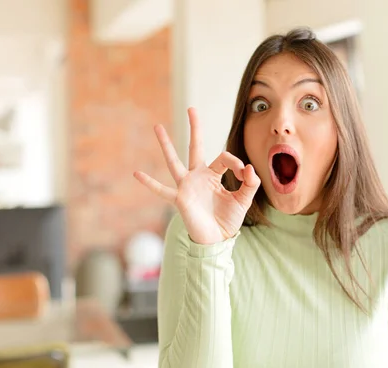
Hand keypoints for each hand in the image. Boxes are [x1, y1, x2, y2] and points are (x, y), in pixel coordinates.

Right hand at [134, 108, 260, 244]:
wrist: (217, 240)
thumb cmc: (228, 219)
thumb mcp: (244, 200)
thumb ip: (250, 184)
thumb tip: (249, 168)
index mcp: (214, 174)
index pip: (225, 158)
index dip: (238, 164)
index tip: (245, 176)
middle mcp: (198, 176)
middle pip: (195, 147)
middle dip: (195, 128)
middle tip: (192, 108)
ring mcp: (187, 186)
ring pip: (174, 161)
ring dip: (166, 144)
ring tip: (158, 126)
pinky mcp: (180, 199)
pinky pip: (162, 191)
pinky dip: (150, 184)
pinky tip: (137, 174)